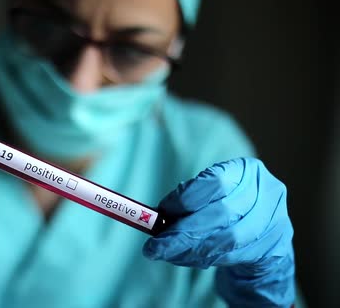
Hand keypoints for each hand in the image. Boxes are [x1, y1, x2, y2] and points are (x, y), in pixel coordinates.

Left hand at [143, 158, 294, 306]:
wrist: (263, 238)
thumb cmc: (226, 210)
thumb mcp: (209, 196)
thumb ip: (186, 201)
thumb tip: (152, 217)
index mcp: (246, 170)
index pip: (215, 180)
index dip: (186, 197)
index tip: (162, 211)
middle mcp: (267, 191)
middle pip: (222, 213)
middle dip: (183, 232)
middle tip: (154, 246)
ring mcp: (275, 221)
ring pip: (228, 239)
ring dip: (191, 250)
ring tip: (167, 254)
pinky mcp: (275, 248)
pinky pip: (234, 256)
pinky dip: (205, 259)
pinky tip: (187, 259)